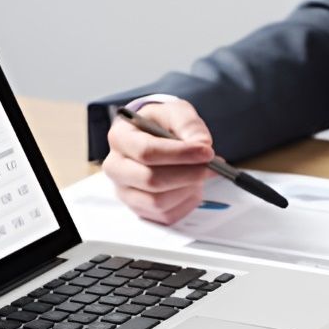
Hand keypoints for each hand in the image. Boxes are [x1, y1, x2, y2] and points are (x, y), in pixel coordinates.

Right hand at [104, 99, 214, 224]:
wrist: (155, 139)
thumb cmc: (162, 125)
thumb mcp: (176, 112)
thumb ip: (189, 124)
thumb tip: (202, 144)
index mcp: (120, 138)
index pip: (147, 152)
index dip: (180, 154)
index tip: (206, 152)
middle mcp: (116, 168)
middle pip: (151, 181)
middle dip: (188, 175)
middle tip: (212, 166)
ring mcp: (125, 192)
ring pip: (159, 202)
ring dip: (187, 189)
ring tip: (200, 174)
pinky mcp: (140, 210)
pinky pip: (166, 216)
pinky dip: (186, 203)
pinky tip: (191, 186)